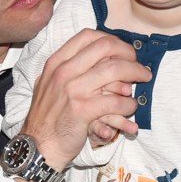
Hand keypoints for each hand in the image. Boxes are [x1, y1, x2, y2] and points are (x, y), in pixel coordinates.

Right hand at [21, 29, 149, 169]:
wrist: (38, 146)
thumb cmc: (48, 117)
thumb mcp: (50, 84)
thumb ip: (70, 69)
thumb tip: (103, 59)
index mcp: (56, 62)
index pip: (88, 36)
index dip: (112, 40)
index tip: (123, 51)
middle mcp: (63, 72)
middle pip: (105, 48)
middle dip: (129, 54)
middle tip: (138, 65)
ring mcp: (72, 90)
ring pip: (115, 70)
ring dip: (135, 74)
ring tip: (142, 81)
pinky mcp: (83, 111)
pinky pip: (116, 101)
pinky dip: (129, 103)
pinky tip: (131, 106)